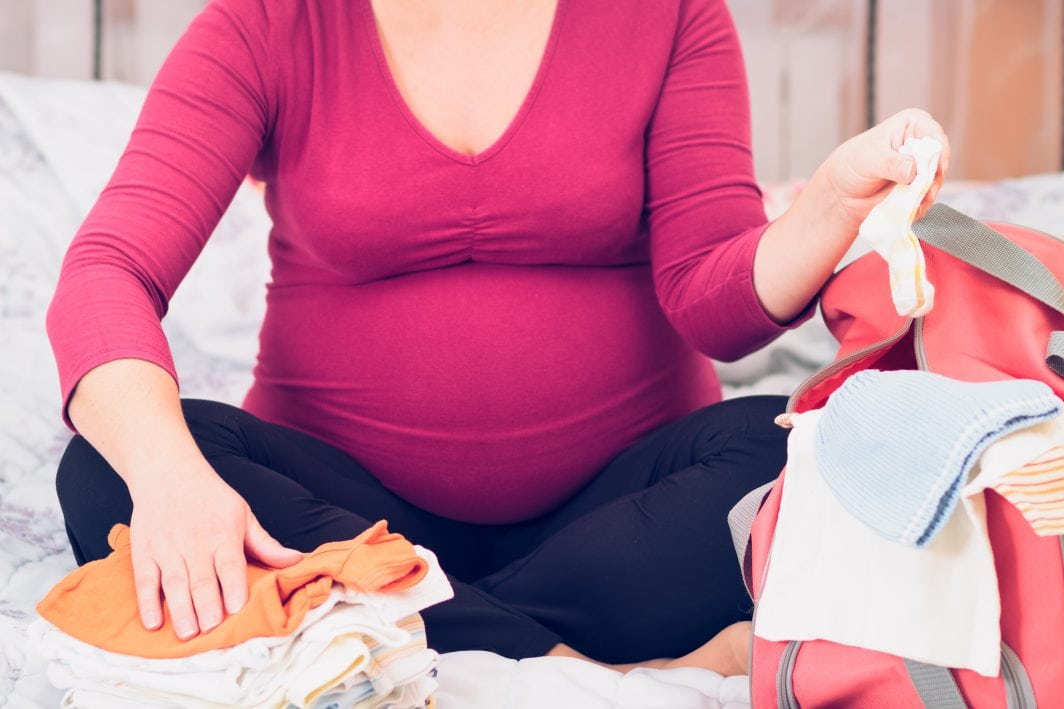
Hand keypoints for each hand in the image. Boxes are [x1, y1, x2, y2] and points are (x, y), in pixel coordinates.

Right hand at [128, 461, 302, 638]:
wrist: (167, 472)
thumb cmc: (210, 497)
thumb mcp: (242, 515)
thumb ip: (265, 544)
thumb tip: (296, 560)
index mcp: (223, 534)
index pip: (229, 563)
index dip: (232, 586)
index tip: (236, 609)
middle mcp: (194, 542)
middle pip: (201, 578)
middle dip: (206, 605)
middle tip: (212, 631)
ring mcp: (167, 548)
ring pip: (174, 583)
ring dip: (180, 609)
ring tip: (188, 633)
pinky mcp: (144, 552)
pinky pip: (145, 580)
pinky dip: (147, 602)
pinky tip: (153, 623)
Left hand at [819, 108, 950, 230]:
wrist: (841, 192)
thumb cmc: (852, 165)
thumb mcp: (869, 159)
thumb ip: (892, 163)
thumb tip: (913, 170)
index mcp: (913, 124)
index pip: (935, 136)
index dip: (937, 154)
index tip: (930, 171)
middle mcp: (923, 144)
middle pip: (941, 162)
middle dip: (931, 179)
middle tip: (917, 191)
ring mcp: (923, 168)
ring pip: (936, 183)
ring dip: (924, 195)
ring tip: (907, 201)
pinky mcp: (919, 188)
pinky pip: (928, 199)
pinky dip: (919, 206)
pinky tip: (907, 209)